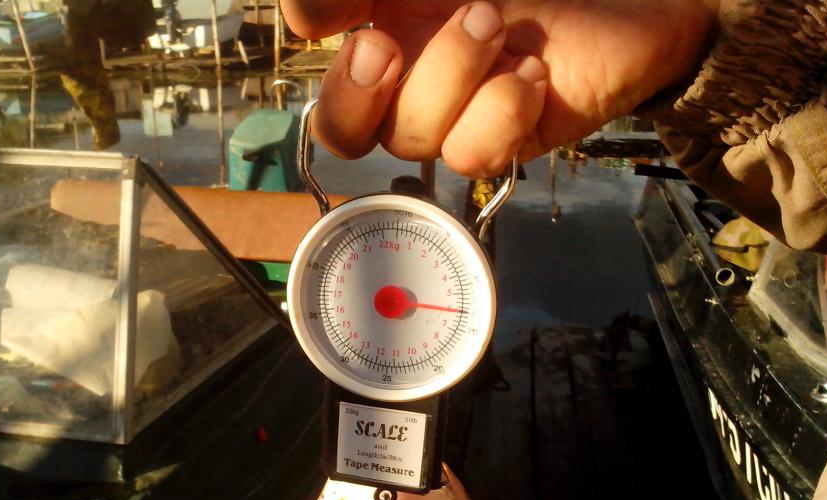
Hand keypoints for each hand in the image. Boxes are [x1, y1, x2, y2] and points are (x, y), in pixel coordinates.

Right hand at [281, 0, 717, 176]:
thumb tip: (296, 18)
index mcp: (383, 37)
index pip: (323, 78)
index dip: (317, 56)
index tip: (337, 18)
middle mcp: (409, 85)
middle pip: (345, 132)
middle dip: (357, 91)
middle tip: (387, 43)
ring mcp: (457, 118)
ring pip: (414, 138)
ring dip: (450, 74)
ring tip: (493, 22)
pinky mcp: (505, 141)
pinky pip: (474, 154)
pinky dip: (500, 111)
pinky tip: (531, 72)